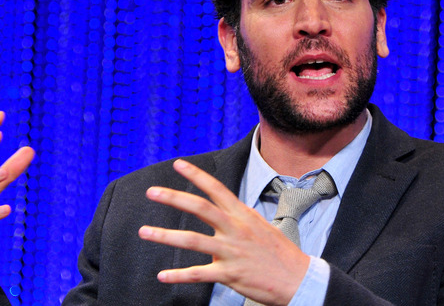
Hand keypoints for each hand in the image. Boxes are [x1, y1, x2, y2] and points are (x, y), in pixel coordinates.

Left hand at [138, 160, 309, 305]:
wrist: (299, 280)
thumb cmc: (280, 253)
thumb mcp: (261, 227)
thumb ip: (238, 220)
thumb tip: (222, 216)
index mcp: (242, 215)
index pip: (216, 189)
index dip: (196, 175)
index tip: (178, 164)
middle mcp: (235, 229)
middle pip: (199, 208)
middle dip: (173, 198)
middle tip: (152, 192)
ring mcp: (231, 252)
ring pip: (192, 240)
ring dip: (165, 235)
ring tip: (144, 231)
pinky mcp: (229, 274)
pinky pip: (198, 274)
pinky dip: (178, 276)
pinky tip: (162, 276)